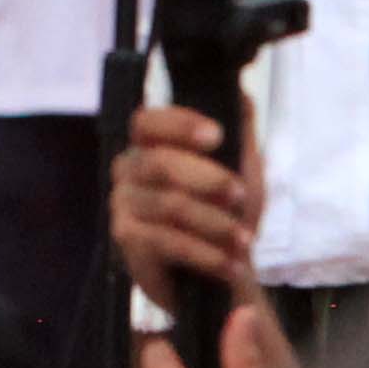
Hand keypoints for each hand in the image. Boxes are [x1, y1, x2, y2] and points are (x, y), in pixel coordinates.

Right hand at [106, 96, 263, 304]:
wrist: (221, 277)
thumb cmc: (228, 218)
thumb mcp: (243, 171)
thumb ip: (241, 131)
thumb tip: (240, 91)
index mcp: (149, 146)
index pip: (147, 122)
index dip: (178, 124)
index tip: (216, 136)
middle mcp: (128, 171)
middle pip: (161, 163)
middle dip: (209, 180)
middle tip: (243, 196)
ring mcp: (123, 207)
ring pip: (169, 206)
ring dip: (215, 224)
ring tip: (245, 240)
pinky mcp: (128, 243)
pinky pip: (168, 242)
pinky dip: (206, 254)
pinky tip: (231, 264)